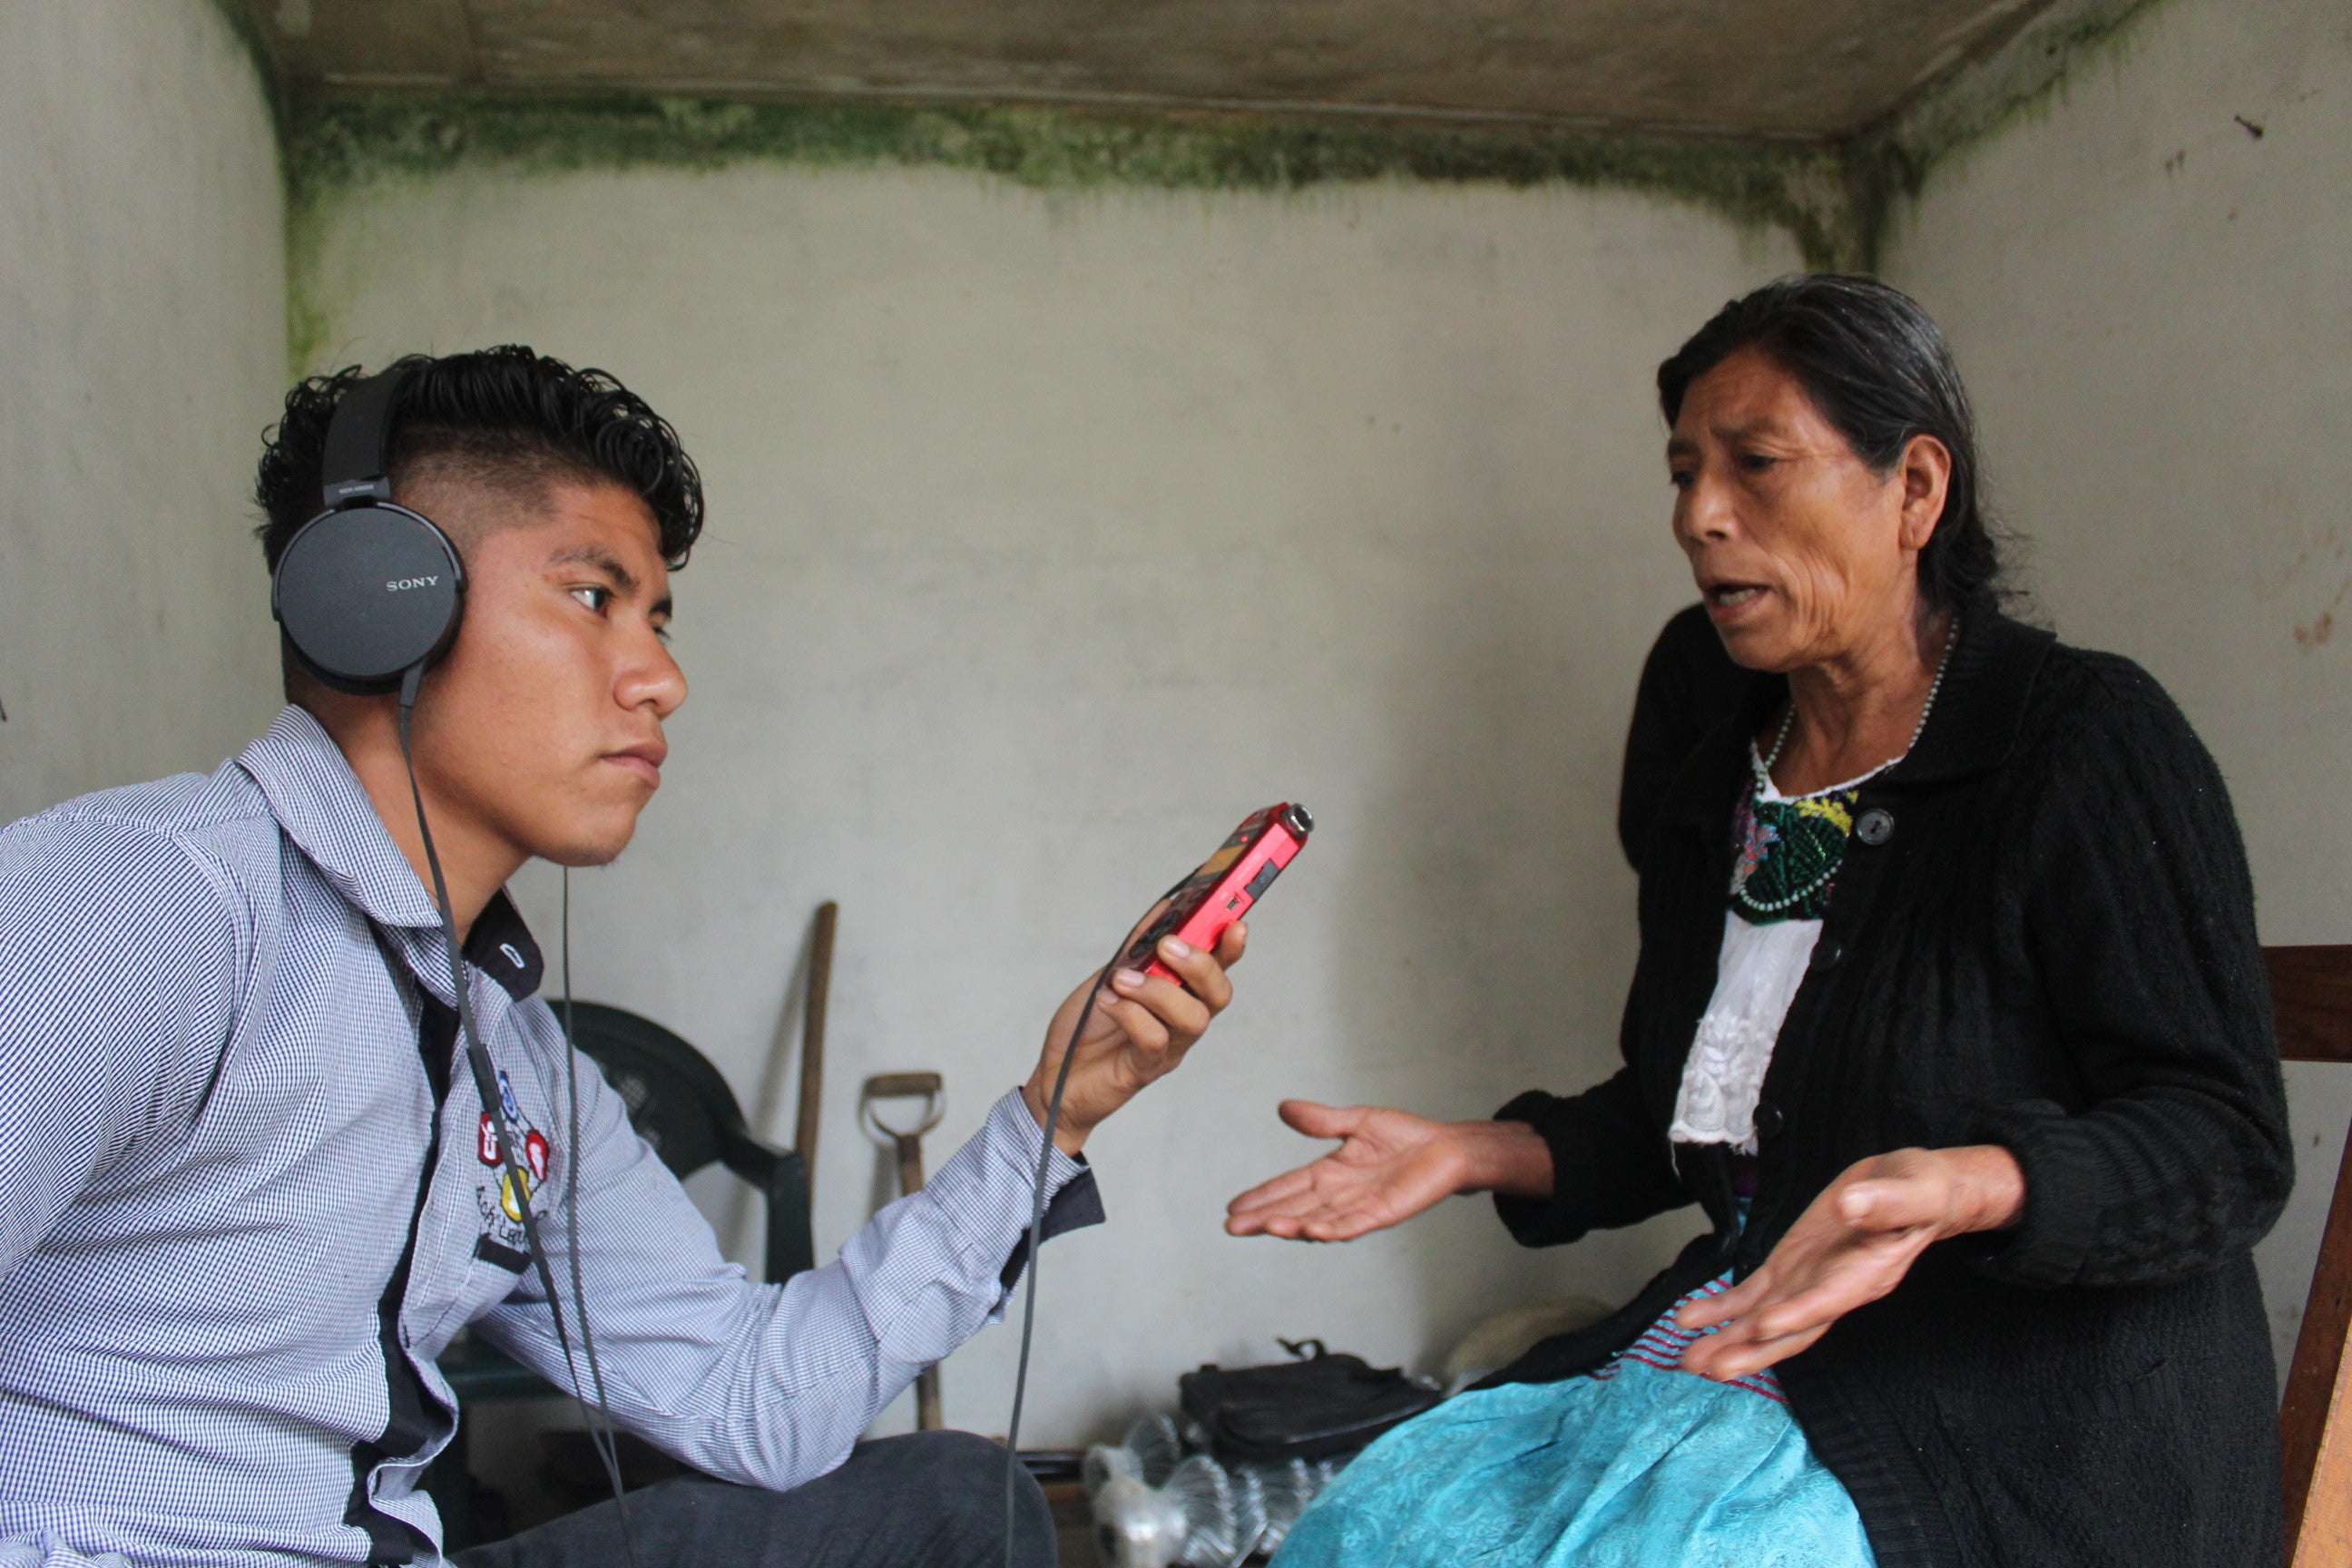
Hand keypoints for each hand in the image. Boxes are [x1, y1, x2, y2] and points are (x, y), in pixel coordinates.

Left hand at [1023, 914, 1246, 1154]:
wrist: (1056, 1075)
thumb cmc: (1088, 1026)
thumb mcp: (1112, 973)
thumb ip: (1140, 946)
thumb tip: (1166, 908)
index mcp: (1181, 994)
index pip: (1219, 968)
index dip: (1232, 946)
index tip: (1234, 923)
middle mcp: (1182, 1021)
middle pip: (1218, 994)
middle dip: (1199, 964)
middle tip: (1167, 946)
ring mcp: (1168, 1048)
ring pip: (1193, 1018)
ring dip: (1157, 990)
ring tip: (1122, 979)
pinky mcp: (1145, 1068)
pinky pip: (1154, 1040)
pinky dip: (1129, 1013)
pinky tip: (1107, 1002)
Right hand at [1224, 1103, 1553, 1240]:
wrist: (1447, 1148)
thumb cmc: (1406, 1136)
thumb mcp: (1357, 1121)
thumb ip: (1322, 1120)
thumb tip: (1283, 1108)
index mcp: (1330, 1172)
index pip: (1288, 1186)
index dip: (1262, 1196)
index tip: (1233, 1207)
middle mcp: (1339, 1194)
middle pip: (1294, 1208)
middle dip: (1264, 1218)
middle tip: (1232, 1227)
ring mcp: (1359, 1207)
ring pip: (1317, 1220)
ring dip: (1291, 1226)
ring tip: (1265, 1227)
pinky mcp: (1382, 1213)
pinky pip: (1352, 1224)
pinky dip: (1331, 1230)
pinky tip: (1309, 1231)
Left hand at [1675, 1144, 2024, 1379]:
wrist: (1911, 1190)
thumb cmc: (1919, 1193)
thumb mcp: (1914, 1191)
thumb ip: (1883, 1202)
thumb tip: (1850, 1205)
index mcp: (1866, 1275)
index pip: (1828, 1301)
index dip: (1797, 1314)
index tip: (1762, 1325)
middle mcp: (1833, 1288)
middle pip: (1790, 1329)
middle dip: (1751, 1350)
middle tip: (1712, 1368)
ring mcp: (1808, 1281)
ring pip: (1764, 1319)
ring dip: (1728, 1339)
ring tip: (1689, 1359)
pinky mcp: (1790, 1265)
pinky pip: (1753, 1293)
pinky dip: (1723, 1306)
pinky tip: (1692, 1317)